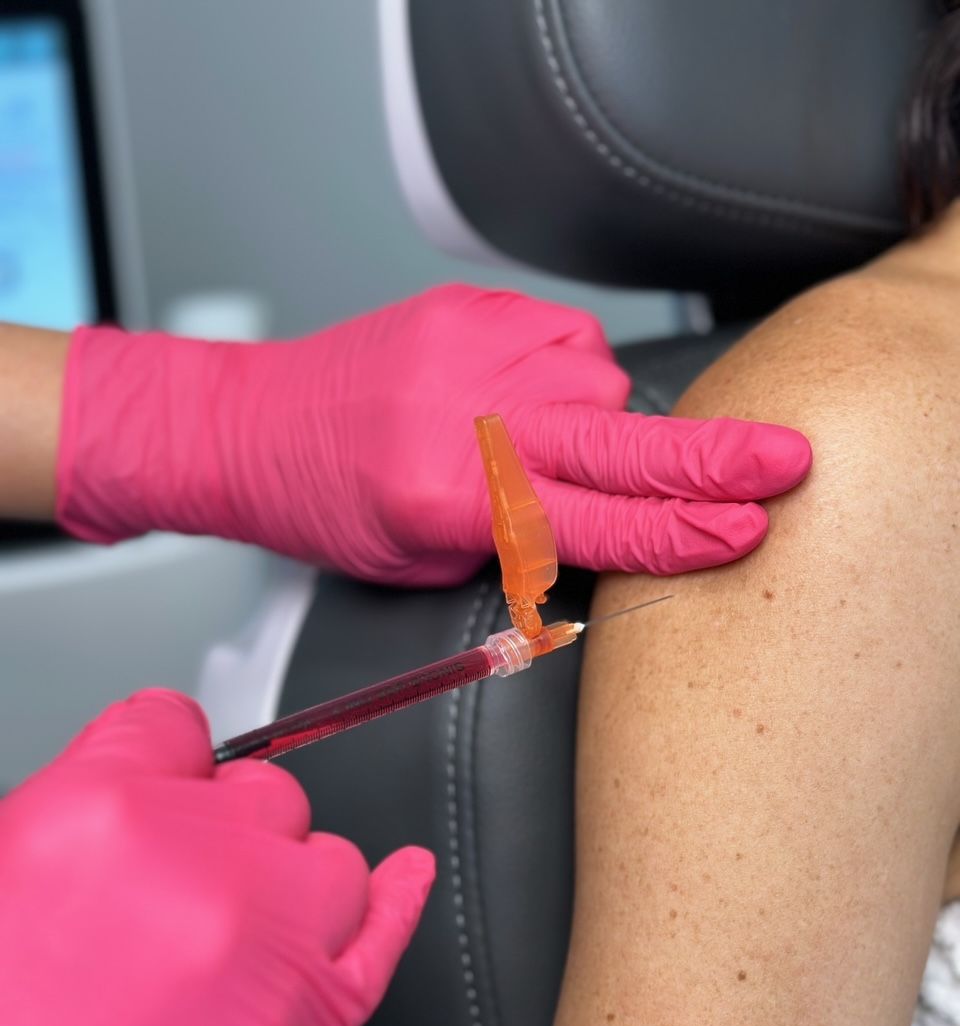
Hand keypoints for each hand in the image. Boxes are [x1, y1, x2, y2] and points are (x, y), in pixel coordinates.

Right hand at [0, 690, 433, 1025]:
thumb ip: (78, 823)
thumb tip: (133, 804)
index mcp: (95, 811)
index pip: (171, 725)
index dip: (167, 761)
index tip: (170, 780)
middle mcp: (196, 856)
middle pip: (261, 792)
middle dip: (224, 834)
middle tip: (171, 904)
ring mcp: (268, 933)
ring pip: (326, 857)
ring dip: (288, 887)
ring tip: (222, 950)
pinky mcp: (315, 1015)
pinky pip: (383, 928)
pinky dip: (395, 900)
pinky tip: (403, 878)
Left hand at [58, 284, 810, 582]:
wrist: (257, 423)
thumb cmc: (335, 506)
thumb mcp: (425, 560)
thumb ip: (524, 541)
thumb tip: (617, 528)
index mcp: (453, 498)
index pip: (593, 524)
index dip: (678, 532)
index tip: (744, 530)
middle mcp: (470, 416)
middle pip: (620, 442)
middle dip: (713, 458)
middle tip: (785, 460)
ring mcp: (474, 350)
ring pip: (601, 383)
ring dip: (610, 420)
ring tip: (560, 441)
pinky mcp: (473, 309)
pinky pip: (567, 340)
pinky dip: (573, 373)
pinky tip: (538, 395)